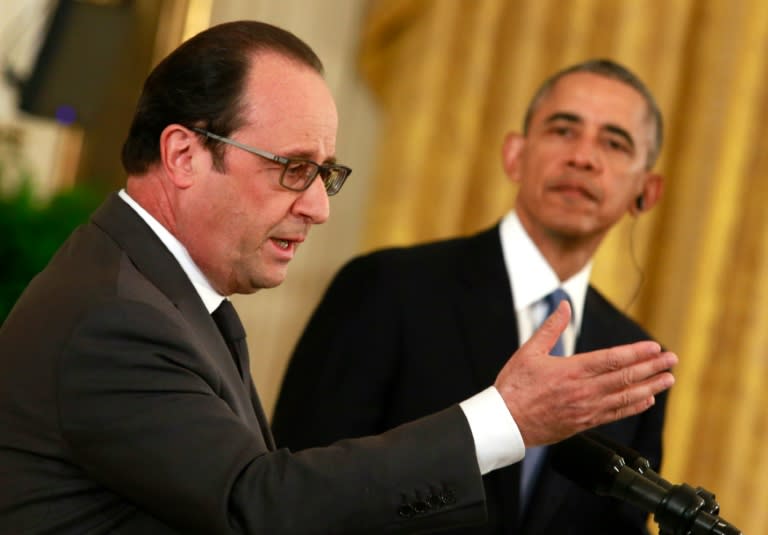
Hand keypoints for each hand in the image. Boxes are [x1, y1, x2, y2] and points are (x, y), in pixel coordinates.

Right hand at [494, 301, 676, 446]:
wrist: (506, 422)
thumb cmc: (515, 386)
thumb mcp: (529, 351)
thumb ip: (551, 328)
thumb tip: (564, 305)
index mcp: (571, 370)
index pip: (613, 359)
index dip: (637, 353)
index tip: (655, 347)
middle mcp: (584, 390)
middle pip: (626, 377)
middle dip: (652, 368)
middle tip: (672, 360)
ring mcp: (586, 409)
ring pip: (626, 397)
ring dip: (650, 387)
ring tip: (668, 380)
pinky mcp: (583, 423)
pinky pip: (615, 414)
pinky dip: (633, 406)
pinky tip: (647, 400)